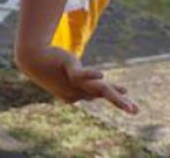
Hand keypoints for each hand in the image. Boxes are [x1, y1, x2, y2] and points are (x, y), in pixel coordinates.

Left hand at [16, 44, 137, 113]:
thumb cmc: (51, 66)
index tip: (128, 96)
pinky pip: (82, 74)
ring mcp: (75, 82)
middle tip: (135, 111)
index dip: (116, 95)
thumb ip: (86, 77)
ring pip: (98, 89)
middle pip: (104, 95)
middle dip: (120, 103)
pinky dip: (91, 75)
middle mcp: (80, 90)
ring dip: (114, 95)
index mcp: (81, 93)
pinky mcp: (70, 69)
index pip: (102, 93)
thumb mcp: (72, 73)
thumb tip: (102, 78)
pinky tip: (102, 74)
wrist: (33, 58)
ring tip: (127, 99)